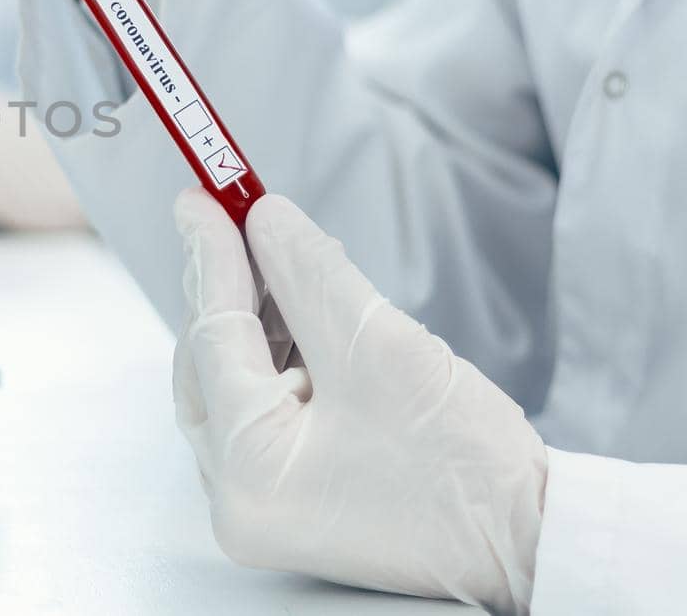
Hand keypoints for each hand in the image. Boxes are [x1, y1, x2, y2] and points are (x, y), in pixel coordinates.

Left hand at [172, 189, 546, 614]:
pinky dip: (277, 357)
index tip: (204, 196)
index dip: (212, 257)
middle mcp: (237, 500)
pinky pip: (263, 410)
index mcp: (249, 472)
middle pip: (210, 364)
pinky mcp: (291, 497)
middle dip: (225, 286)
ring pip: (233, 384)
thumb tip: (264, 219)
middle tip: (227, 215)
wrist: (534, 542)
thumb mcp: (380, 347)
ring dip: (254, 317)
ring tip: (275, 254)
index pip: (215, 338)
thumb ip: (309, 275)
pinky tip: (297, 309)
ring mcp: (261, 504)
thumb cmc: (468, 466)